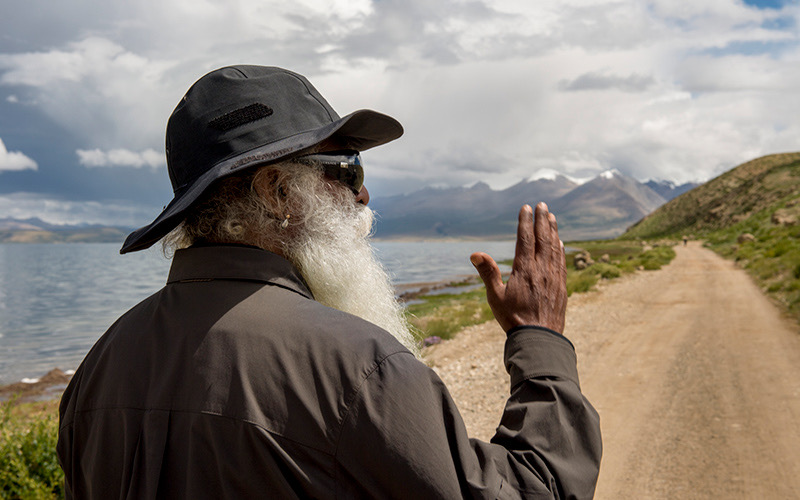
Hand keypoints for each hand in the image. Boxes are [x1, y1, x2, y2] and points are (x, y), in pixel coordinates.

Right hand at [470, 203, 566, 333]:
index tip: (525, 207)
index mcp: (524, 269)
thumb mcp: (495, 297)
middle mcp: (542, 269)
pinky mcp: (562, 287)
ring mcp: (554, 277)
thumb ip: (488, 273)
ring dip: (553, 231)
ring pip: (555, 248)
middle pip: (543, 238)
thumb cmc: (513, 319)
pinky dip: (561, 249)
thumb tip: (475, 253)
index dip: (525, 222)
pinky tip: (560, 242)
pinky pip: (562, 262)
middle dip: (542, 220)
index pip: (525, 239)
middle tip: (542, 205)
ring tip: (552, 217)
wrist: (539, 340)